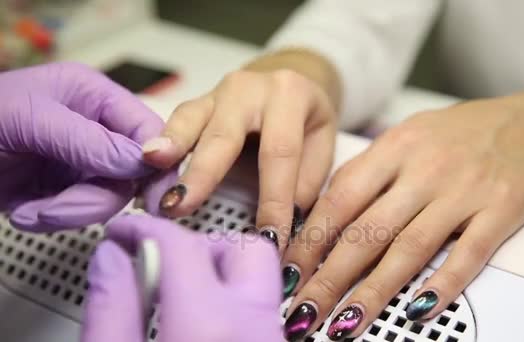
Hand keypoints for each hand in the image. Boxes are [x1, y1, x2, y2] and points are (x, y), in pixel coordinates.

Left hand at [0, 63, 176, 231]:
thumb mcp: (32, 119)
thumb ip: (89, 139)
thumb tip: (141, 161)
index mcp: (93, 97)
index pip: (148, 129)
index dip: (158, 160)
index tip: (153, 190)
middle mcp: (93, 129)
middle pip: (131, 172)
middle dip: (96, 197)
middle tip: (63, 208)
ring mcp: (78, 162)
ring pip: (107, 198)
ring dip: (70, 212)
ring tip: (34, 212)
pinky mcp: (62, 191)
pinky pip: (80, 213)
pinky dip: (53, 219)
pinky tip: (26, 211)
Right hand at [81, 214, 282, 341]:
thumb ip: (110, 310)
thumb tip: (110, 259)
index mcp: (210, 324)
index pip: (181, 244)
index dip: (143, 228)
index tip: (122, 233)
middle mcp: (255, 325)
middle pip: (244, 249)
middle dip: (199, 244)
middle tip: (162, 264)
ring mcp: (273, 337)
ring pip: (259, 278)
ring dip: (219, 272)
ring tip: (178, 296)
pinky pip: (262, 308)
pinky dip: (232, 301)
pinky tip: (201, 326)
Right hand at [142, 49, 339, 250]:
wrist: (290, 85)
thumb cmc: (305, 124)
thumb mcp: (320, 147)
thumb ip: (302, 184)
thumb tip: (277, 230)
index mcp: (290, 96)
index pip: (280, 153)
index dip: (273, 198)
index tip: (268, 239)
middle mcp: (250, 88)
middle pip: (225, 134)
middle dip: (203, 173)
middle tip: (182, 206)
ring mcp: (218, 92)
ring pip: (190, 119)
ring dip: (169, 147)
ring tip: (151, 168)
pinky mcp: (197, 103)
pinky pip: (176, 122)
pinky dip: (160, 144)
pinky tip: (144, 164)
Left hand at [281, 91, 523, 339]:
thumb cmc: (461, 134)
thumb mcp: (408, 136)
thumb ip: (370, 172)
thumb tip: (322, 214)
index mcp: (395, 147)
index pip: (340, 198)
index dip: (310, 239)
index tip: (288, 271)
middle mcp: (425, 169)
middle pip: (367, 230)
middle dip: (329, 277)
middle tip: (304, 310)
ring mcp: (464, 191)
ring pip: (410, 248)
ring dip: (373, 292)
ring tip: (346, 322)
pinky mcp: (501, 210)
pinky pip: (468, 255)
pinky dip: (442, 285)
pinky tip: (417, 311)